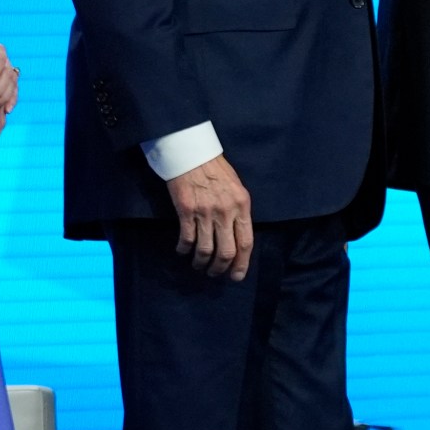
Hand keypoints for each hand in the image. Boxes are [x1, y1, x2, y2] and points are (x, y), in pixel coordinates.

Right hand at [168, 155, 253, 279]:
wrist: (192, 153)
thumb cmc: (216, 169)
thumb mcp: (236, 187)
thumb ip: (238, 210)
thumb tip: (237, 236)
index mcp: (242, 205)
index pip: (246, 242)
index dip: (242, 263)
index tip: (237, 276)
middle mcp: (225, 211)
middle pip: (226, 251)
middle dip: (220, 268)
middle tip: (214, 274)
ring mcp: (205, 212)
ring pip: (205, 249)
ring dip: (201, 262)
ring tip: (198, 265)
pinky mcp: (186, 211)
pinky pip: (187, 239)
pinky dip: (184, 249)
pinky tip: (183, 251)